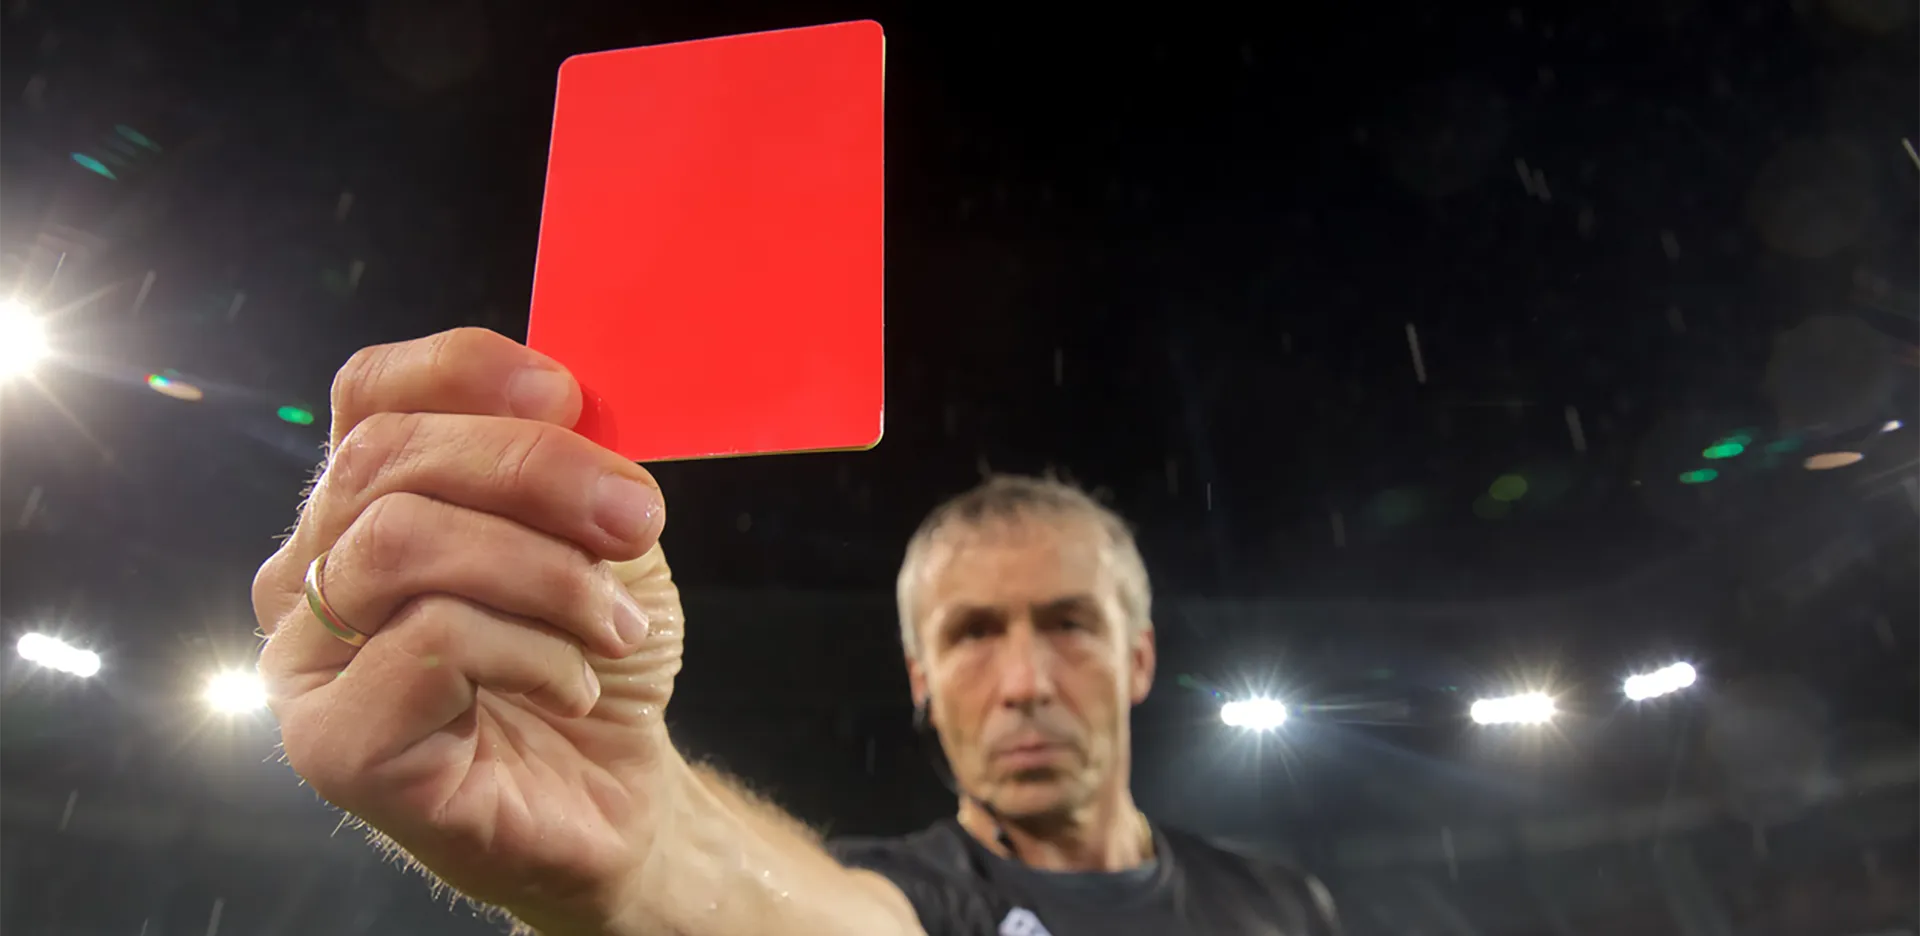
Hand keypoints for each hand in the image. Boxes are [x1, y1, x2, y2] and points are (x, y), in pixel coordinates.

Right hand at [253, 328, 687, 932]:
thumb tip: (569, 396)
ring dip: (544, 572)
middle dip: (533, 470)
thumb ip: (569, 461)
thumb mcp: (597, 537)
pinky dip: (533, 652)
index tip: (566, 391)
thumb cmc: (589, 660)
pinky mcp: (332, 743)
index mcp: (364, 505)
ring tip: (615, 625)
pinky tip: (570, 687)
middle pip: (384, 457)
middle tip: (635, 518)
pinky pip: (429, 641)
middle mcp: (309, 574)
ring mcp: (304, 661)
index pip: (368, 393)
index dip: (460, 369)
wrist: (613, 797)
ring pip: (400, 541)